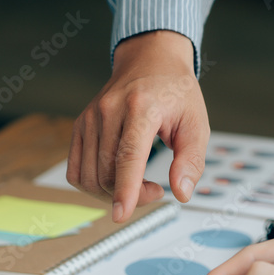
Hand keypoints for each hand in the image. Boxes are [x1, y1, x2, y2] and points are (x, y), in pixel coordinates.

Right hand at [67, 30, 209, 222]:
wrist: (150, 60)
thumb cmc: (175, 91)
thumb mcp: (197, 123)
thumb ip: (191, 160)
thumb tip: (182, 193)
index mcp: (141, 106)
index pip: (128, 155)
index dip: (125, 189)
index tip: (122, 214)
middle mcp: (109, 110)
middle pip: (108, 172)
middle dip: (131, 195)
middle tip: (155, 190)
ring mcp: (90, 118)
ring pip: (90, 176)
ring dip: (112, 193)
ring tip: (137, 183)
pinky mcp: (79, 126)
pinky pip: (76, 171)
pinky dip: (93, 185)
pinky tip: (114, 178)